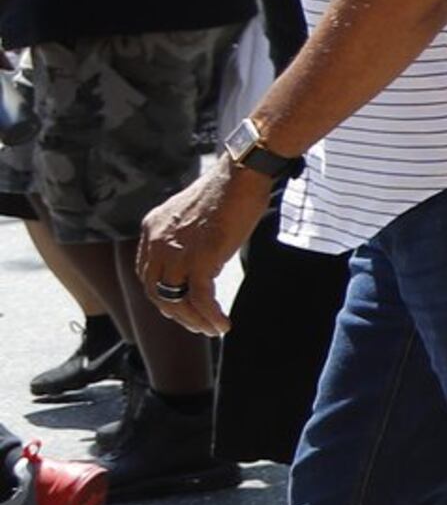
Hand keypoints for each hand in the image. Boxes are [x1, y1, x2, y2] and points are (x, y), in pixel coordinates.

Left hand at [135, 163, 275, 335]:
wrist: (241, 174)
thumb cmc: (228, 188)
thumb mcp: (192, 212)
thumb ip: (185, 234)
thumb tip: (200, 255)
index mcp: (152, 229)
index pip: (147, 273)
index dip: (162, 294)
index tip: (180, 304)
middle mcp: (157, 243)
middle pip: (156, 292)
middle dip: (176, 313)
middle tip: (195, 325)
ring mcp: (176, 253)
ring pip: (176, 301)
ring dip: (194, 320)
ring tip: (212, 329)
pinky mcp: (200, 260)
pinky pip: (201, 299)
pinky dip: (211, 316)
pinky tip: (223, 324)